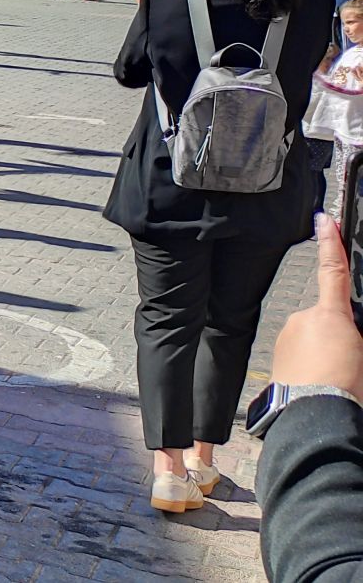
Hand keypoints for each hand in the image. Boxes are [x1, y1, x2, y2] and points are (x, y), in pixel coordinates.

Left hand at [269, 215, 362, 397]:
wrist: (315, 413)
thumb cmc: (345, 385)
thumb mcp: (362, 350)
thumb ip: (352, 331)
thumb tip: (347, 332)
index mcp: (330, 315)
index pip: (333, 270)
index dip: (330, 243)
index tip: (323, 219)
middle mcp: (304, 320)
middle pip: (327, 321)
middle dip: (338, 336)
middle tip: (348, 363)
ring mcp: (287, 338)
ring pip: (312, 340)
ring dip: (323, 355)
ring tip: (334, 379)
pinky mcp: (277, 356)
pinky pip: (299, 356)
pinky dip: (309, 367)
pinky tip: (318, 384)